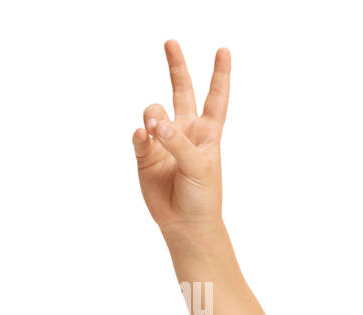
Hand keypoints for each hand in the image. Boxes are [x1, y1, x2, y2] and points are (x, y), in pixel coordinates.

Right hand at [132, 40, 229, 234]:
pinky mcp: (146, 153)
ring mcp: (164, 141)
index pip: (216, 98)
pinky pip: (138, 135)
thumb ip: (179, 143)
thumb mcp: (200, 167)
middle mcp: (185, 131)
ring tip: (156, 132)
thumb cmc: (202, 196)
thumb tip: (156, 124)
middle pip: (181, 91)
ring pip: (153, 111)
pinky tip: (144, 138)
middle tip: (171, 43)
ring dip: (153, 116)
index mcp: (208, 133)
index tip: (224, 50)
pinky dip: (140, 135)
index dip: (220, 74)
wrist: (185, 224)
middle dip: (176, 67)